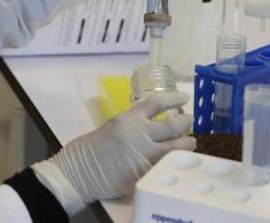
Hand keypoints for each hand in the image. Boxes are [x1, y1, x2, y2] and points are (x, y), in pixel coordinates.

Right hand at [31, 92, 194, 213]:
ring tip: (190, 143)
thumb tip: (154, 123)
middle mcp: (140, 134)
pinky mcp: (145, 173)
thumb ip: (135, 124)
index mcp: (130, 119)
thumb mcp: (114, 126)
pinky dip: (173, 161)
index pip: (159, 102)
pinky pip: (166, 165)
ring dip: (187, 144)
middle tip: (189, 121)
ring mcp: (144, 155)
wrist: (79, 171)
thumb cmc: (93, 148)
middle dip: (186, 122)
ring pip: (177, 147)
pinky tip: (176, 160)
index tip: (184, 97)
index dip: (175, 98)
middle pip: (174, 125)